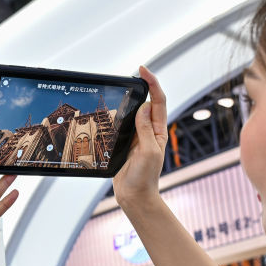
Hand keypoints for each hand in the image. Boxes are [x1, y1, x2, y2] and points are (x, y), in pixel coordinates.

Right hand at [113, 66, 168, 207]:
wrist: (135, 196)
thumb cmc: (145, 177)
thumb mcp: (148, 151)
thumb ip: (145, 129)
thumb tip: (144, 106)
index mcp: (158, 131)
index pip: (157, 101)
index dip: (152, 83)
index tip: (142, 70)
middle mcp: (148, 131)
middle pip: (146, 102)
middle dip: (140, 86)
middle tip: (129, 76)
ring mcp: (136, 137)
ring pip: (132, 112)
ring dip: (127, 101)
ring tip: (118, 91)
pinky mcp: (125, 143)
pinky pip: (120, 125)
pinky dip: (115, 116)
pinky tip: (107, 113)